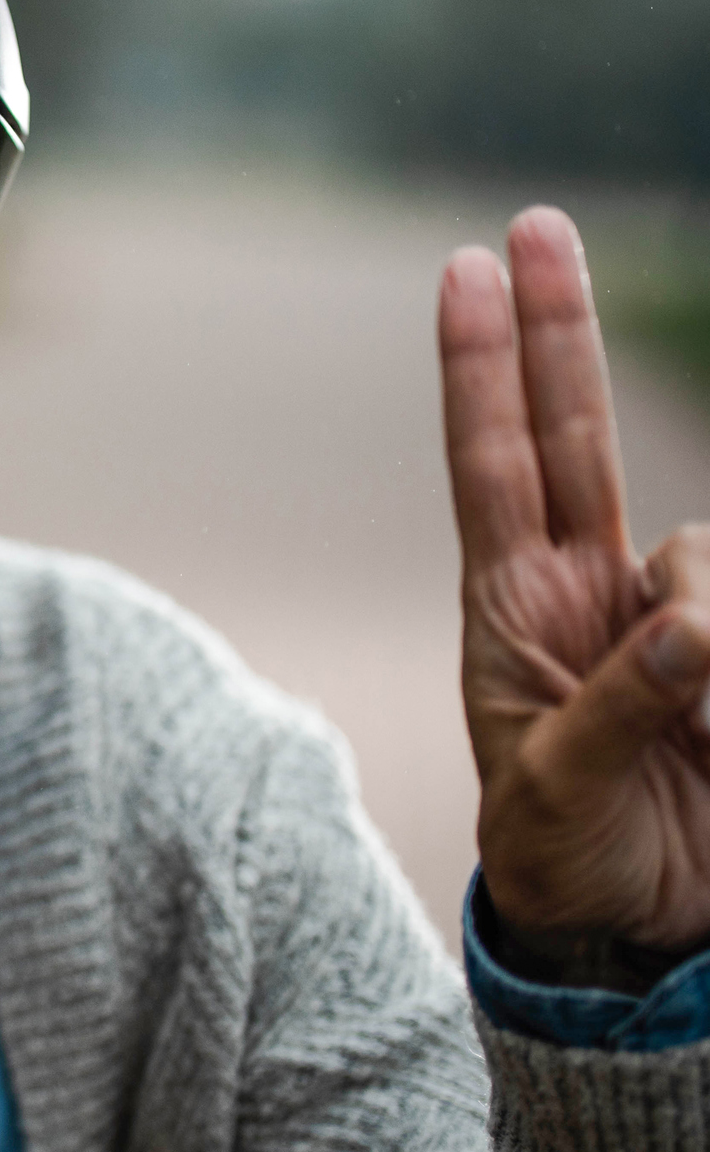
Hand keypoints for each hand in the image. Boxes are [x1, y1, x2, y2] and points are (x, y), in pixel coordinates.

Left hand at [442, 206, 709, 957]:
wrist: (637, 928)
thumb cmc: (565, 858)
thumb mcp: (552, 796)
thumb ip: (615, 709)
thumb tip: (691, 628)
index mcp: (511, 608)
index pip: (487, 462)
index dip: (479, 368)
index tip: (464, 269)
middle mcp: (585, 586)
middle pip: (567, 432)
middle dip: (553, 329)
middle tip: (534, 223)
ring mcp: (666, 612)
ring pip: (704, 543)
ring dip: (704, 610)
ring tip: (699, 711)